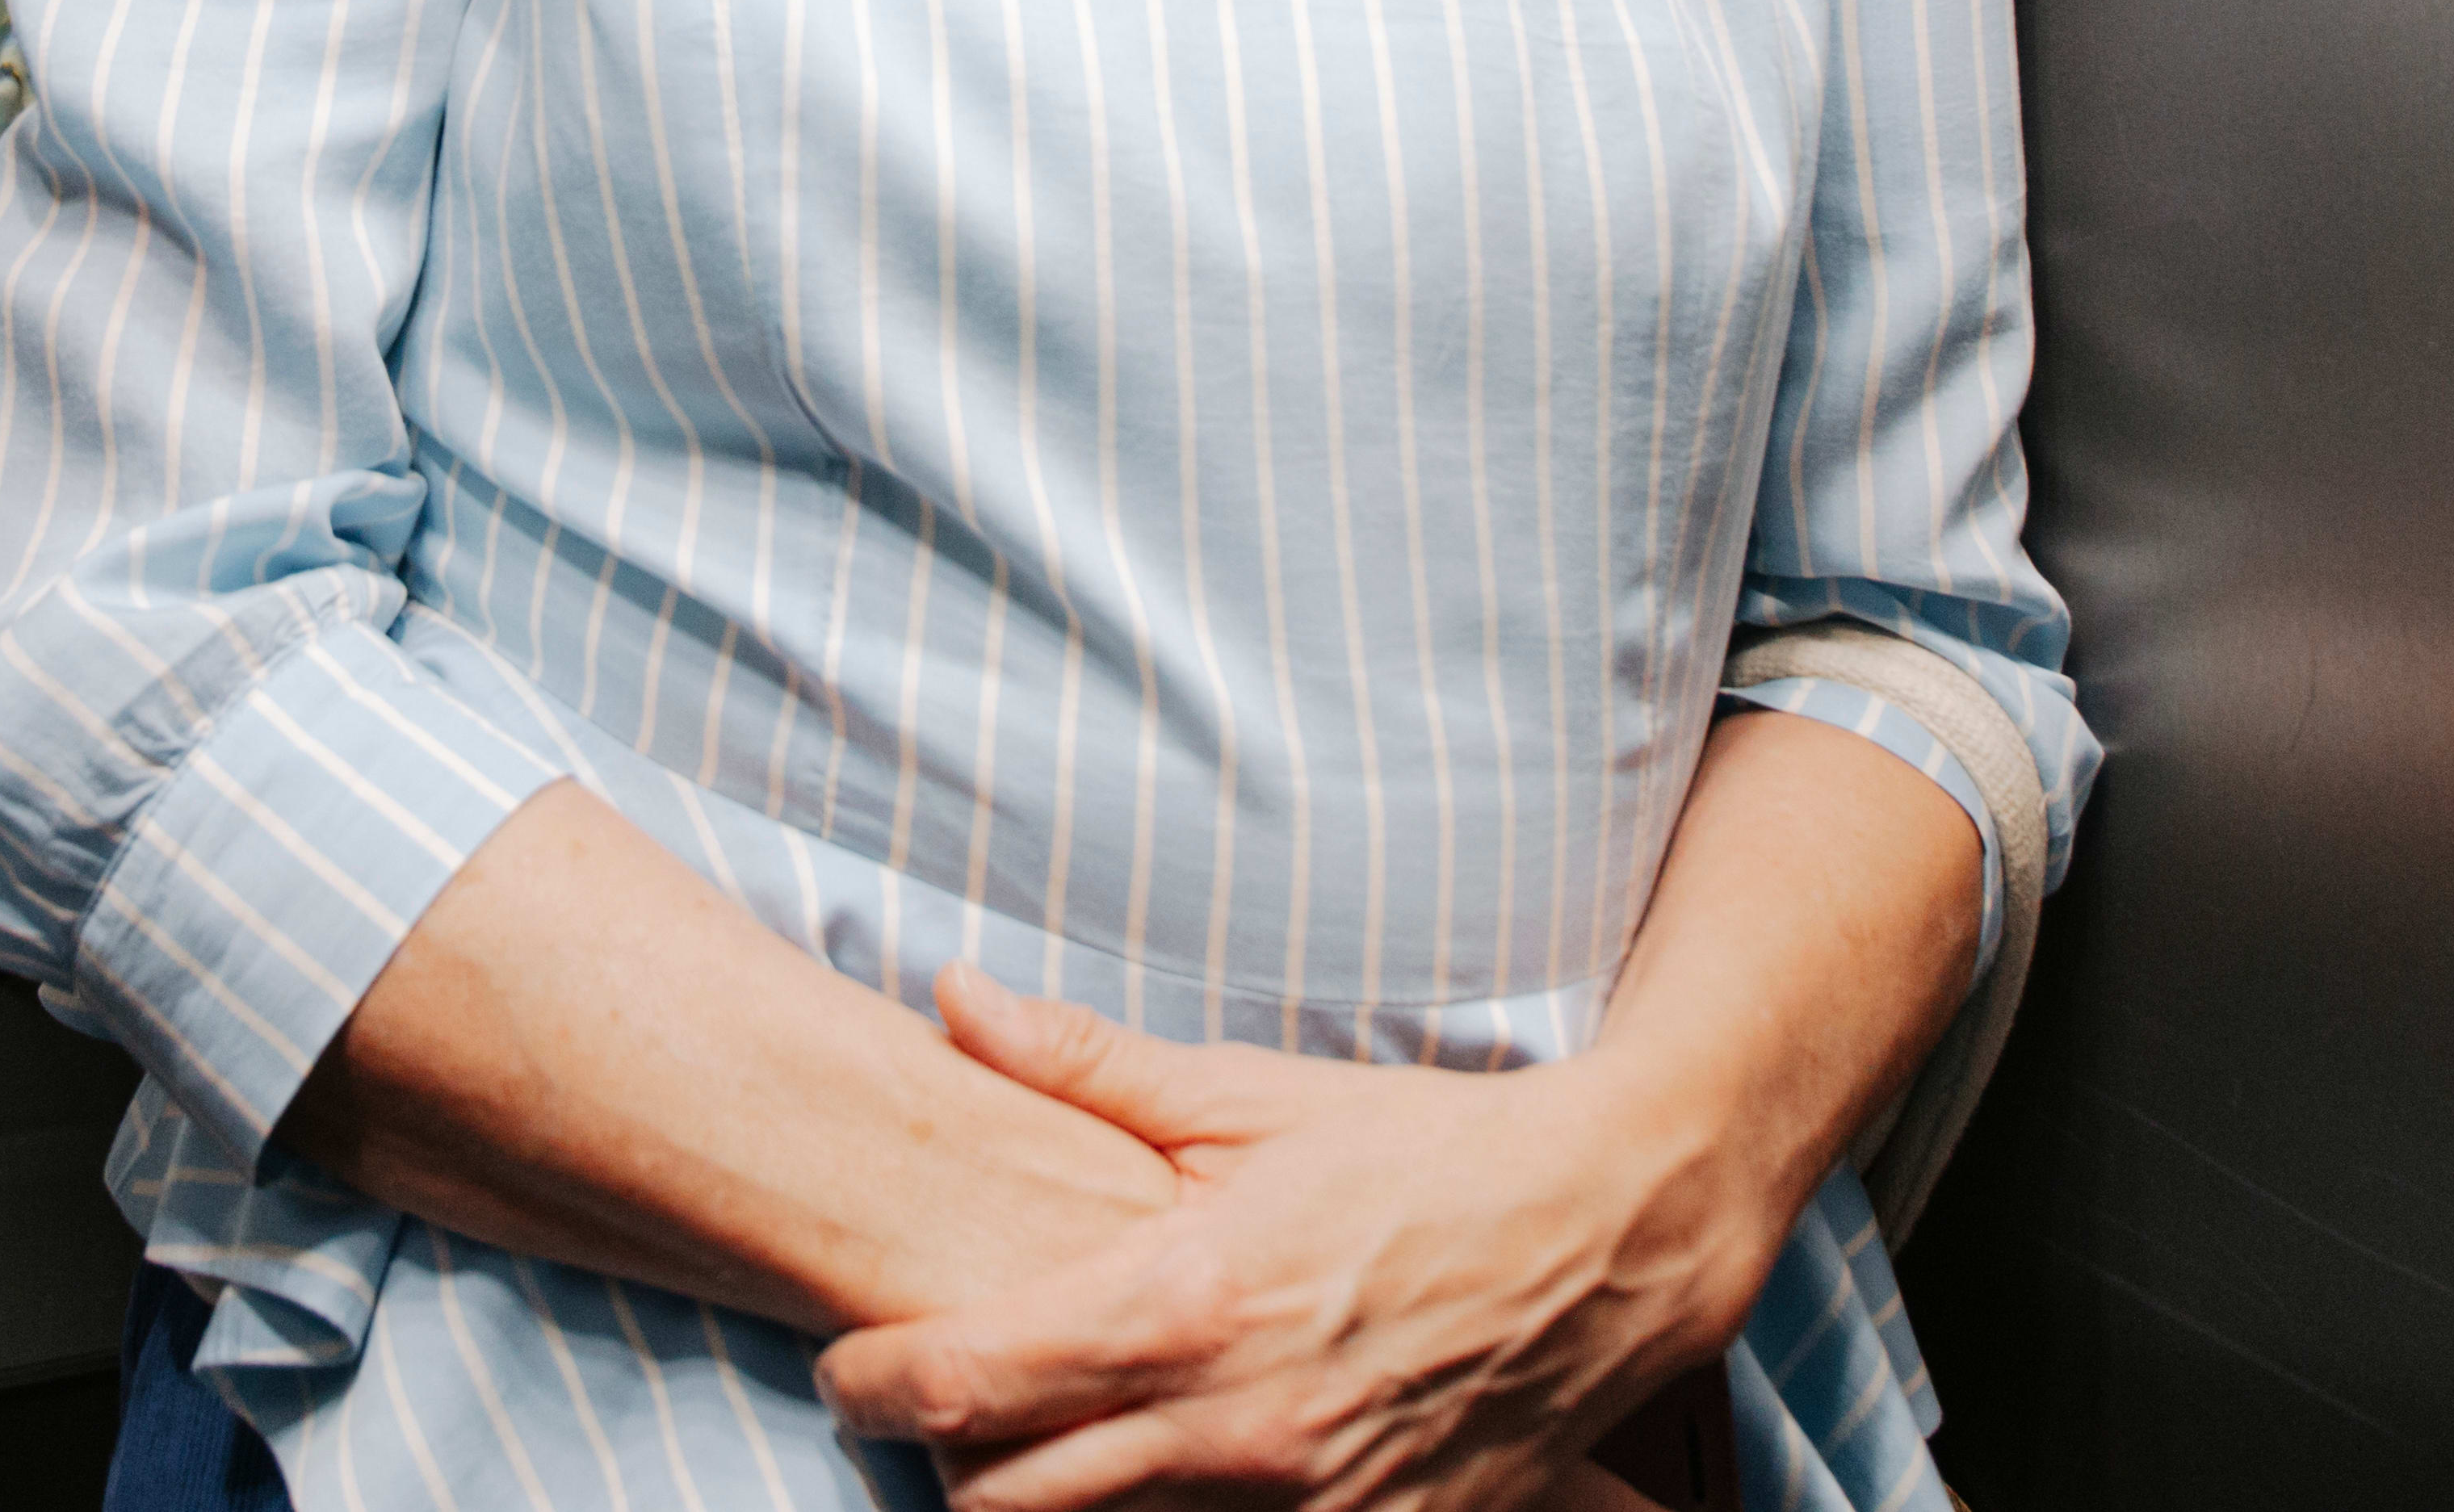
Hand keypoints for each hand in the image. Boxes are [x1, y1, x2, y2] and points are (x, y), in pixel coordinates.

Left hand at [810, 970, 1785, 1510]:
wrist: (1605, 1233)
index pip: (963, 1382)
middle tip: (934, 1408)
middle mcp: (1228, 1427)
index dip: (873, 1386)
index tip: (848, 1371)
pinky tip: (1168, 1473)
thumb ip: (1083, 1061)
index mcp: (1183, 1304)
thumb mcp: (1249, 1095)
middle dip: (943, 1463)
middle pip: (1002, 1503)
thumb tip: (951, 993)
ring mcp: (1303, 1505)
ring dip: (1050, 1502)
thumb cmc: (1420, 1150)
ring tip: (1041, 1439)